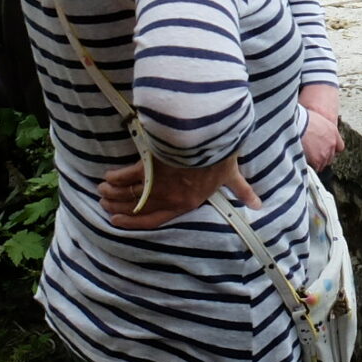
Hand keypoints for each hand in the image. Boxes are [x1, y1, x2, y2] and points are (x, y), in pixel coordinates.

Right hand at [97, 155, 259, 229]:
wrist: (209, 139)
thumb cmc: (220, 157)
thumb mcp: (231, 176)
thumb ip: (242, 191)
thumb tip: (259, 205)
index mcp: (185, 203)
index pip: (155, 219)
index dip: (135, 222)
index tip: (119, 221)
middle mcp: (168, 197)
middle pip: (137, 207)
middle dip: (119, 207)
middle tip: (105, 206)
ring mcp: (157, 183)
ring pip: (128, 193)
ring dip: (113, 194)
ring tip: (102, 192)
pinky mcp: (149, 166)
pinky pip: (127, 176)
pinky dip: (116, 178)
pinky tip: (107, 177)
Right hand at [298, 84, 341, 169]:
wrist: (296, 124)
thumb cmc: (300, 119)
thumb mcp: (315, 118)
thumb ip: (319, 128)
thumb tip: (313, 132)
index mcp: (333, 132)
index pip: (339, 147)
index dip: (331, 149)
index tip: (324, 150)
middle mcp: (332, 143)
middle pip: (330, 157)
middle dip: (322, 157)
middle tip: (311, 155)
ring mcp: (325, 153)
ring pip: (322, 164)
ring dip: (315, 162)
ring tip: (305, 158)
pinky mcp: (317, 160)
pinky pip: (315, 168)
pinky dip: (309, 166)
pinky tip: (302, 161)